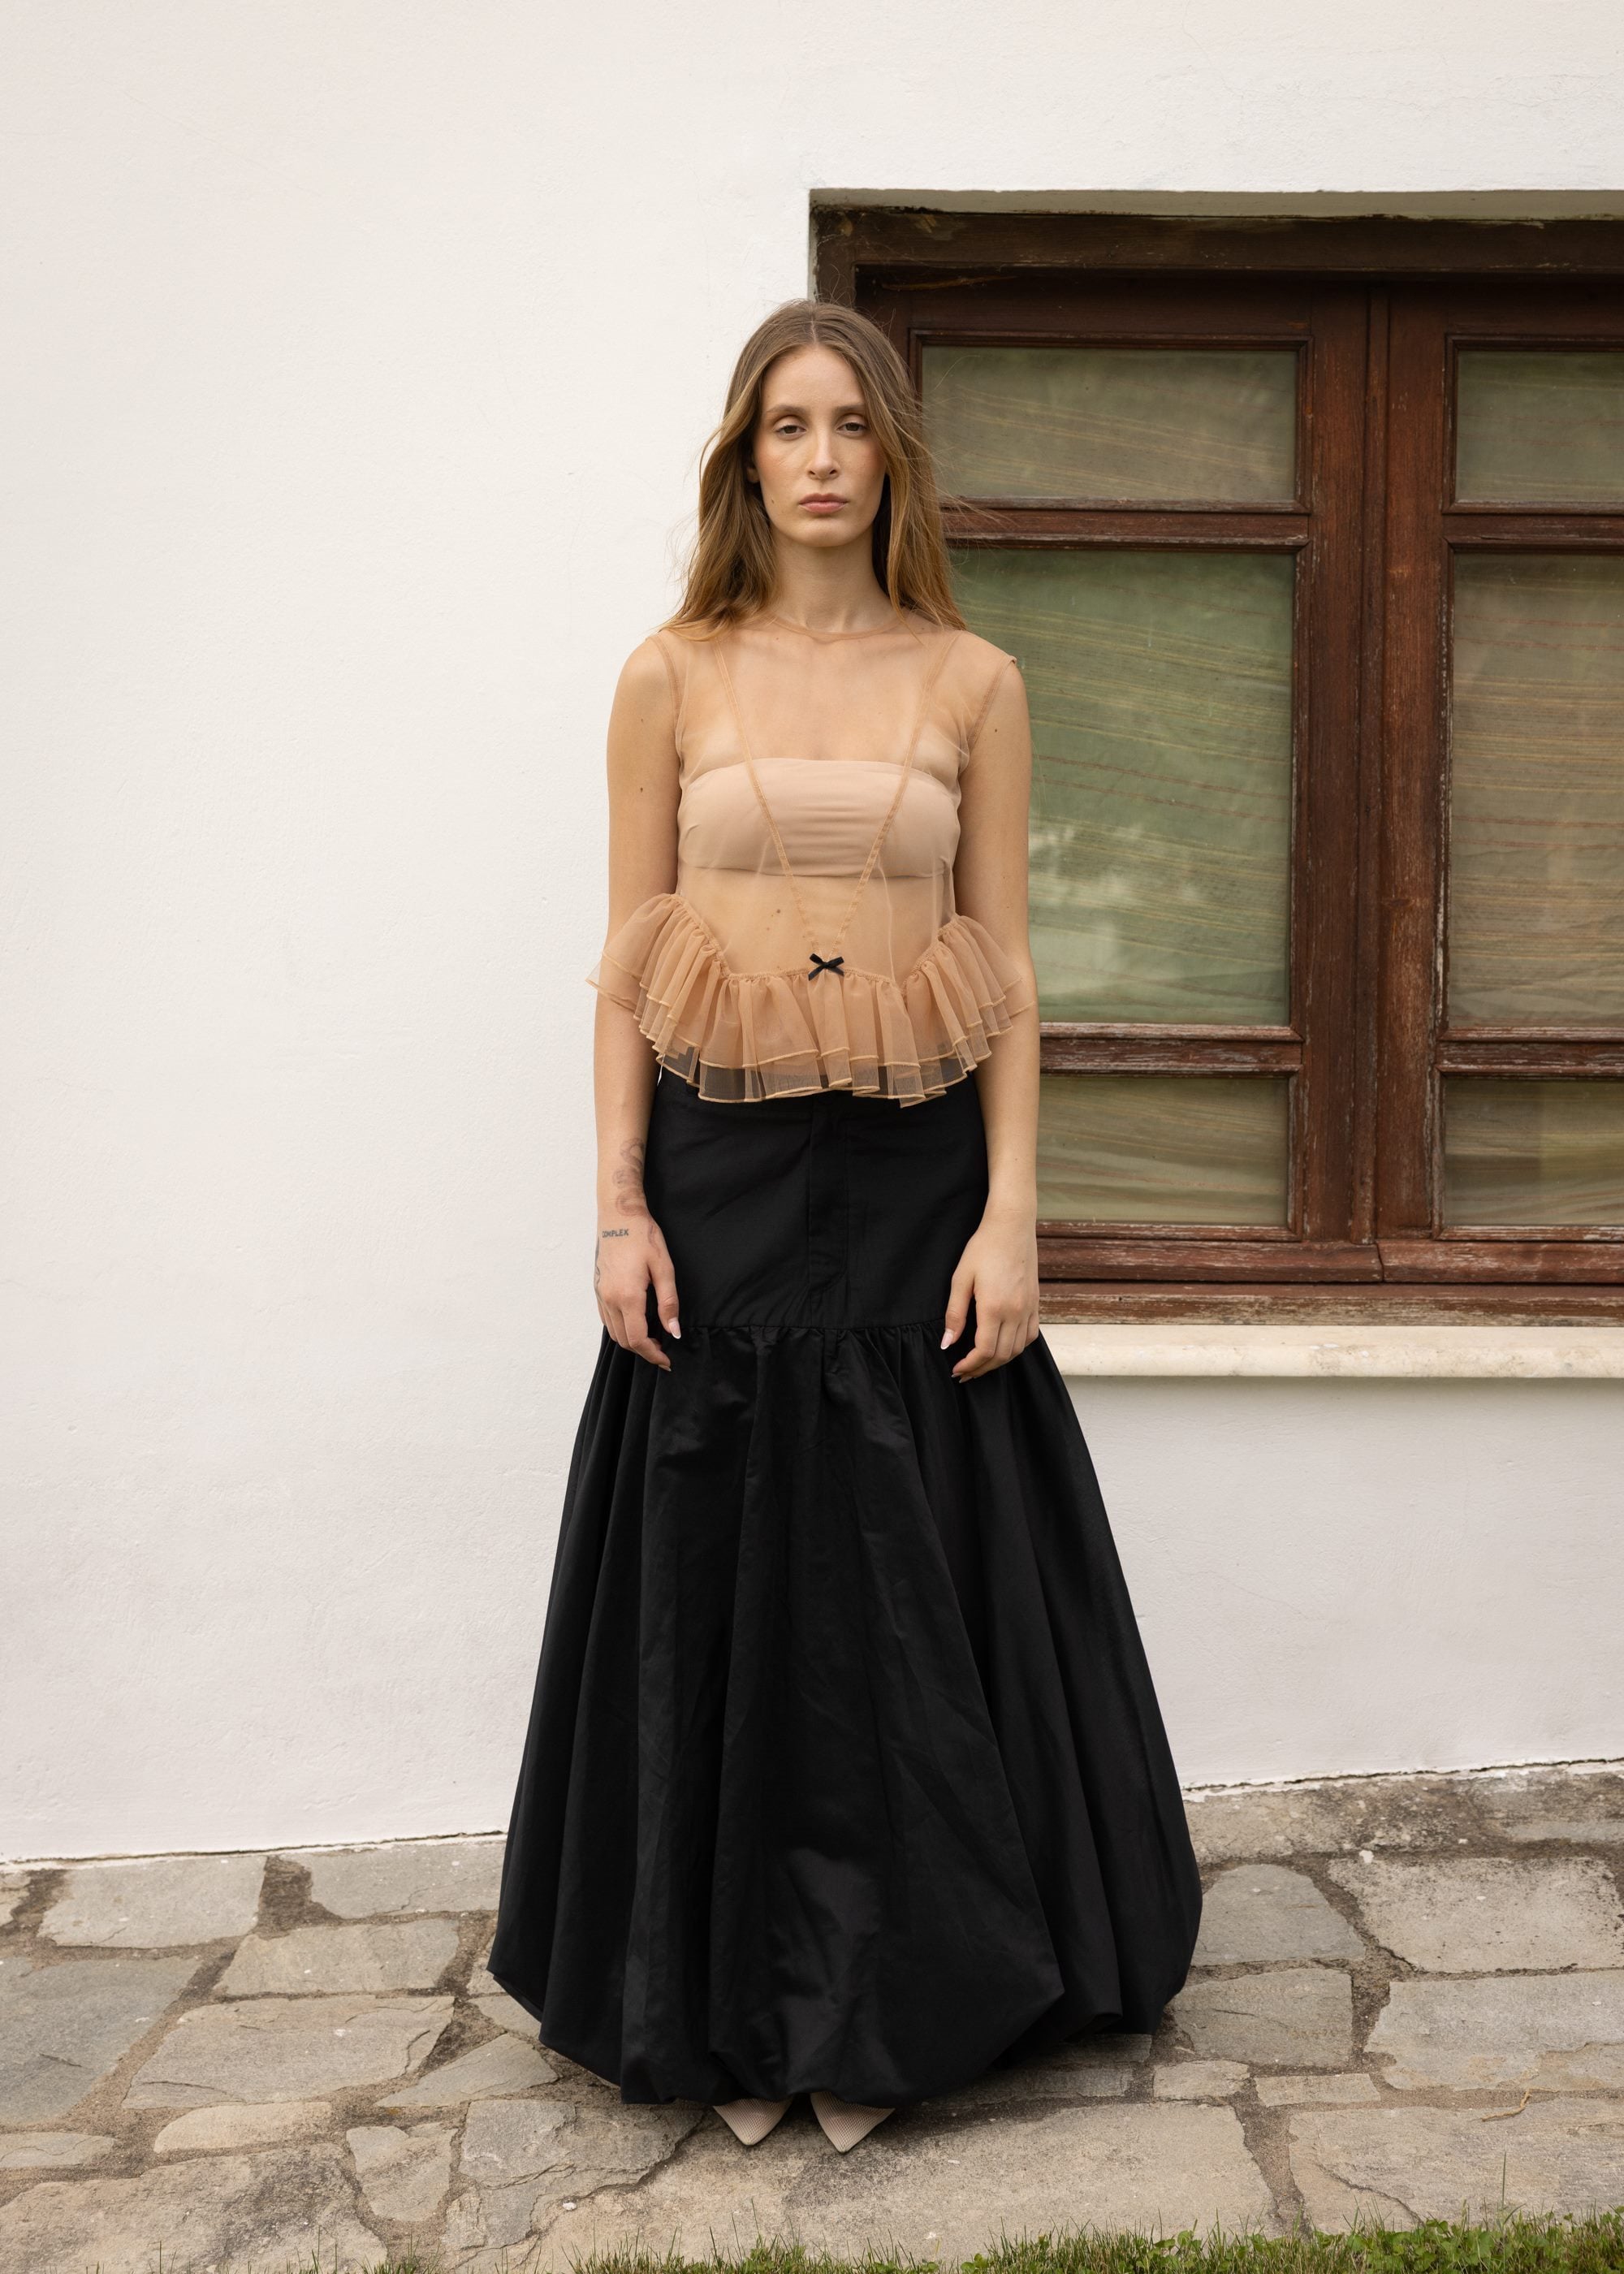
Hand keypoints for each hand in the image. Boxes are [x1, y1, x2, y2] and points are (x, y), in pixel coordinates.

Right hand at [595, 1212, 680, 1369]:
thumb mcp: (664, 1267)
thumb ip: (668, 1302)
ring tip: (653, 1338)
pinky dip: (621, 1328)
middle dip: (644, 1351)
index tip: (667, 1361)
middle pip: (624, 1341)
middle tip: (663, 1352)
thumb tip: (673, 1332)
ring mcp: (600, 1294)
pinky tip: (636, 1322)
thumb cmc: (643, 1236)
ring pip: (613, 1332)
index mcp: (627, 1296)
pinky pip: (607, 1319)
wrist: (618, 1215)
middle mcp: (609, 1299)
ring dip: (632, 1341)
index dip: (653, 1355)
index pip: (638, 1339)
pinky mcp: (597, 1289)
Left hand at [942, 1206, 1039, 1380]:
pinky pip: (1031, 1336)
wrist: (1012, 1226)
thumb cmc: (983, 1248)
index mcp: (994, 1307)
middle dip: (981, 1369)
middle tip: (965, 1373)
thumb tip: (947, 1343)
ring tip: (981, 1364)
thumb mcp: (961, 1278)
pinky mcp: (1036, 1303)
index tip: (957, 1369)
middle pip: (1001, 1355)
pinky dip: (1017, 1348)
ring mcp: (1029, 1308)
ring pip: (1017, 1350)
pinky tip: (1004, 1347)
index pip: (984, 1351)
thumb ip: (955, 1313)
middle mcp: (1016, 1312)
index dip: (970, 1365)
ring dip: (999, 1362)